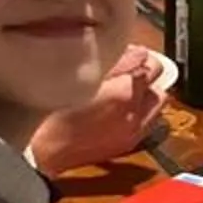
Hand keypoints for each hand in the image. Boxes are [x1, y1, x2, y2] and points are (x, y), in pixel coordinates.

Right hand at [29, 48, 167, 171]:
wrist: (42, 149)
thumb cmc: (52, 110)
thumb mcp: (83, 74)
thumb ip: (116, 61)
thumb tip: (138, 54)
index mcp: (124, 93)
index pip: (152, 65)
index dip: (140, 57)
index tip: (128, 55)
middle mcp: (135, 115)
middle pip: (159, 88)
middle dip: (147, 79)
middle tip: (128, 73)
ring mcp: (134, 133)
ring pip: (156, 107)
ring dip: (145, 97)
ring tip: (124, 92)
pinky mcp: (127, 144)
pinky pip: (147, 123)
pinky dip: (140, 114)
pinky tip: (119, 111)